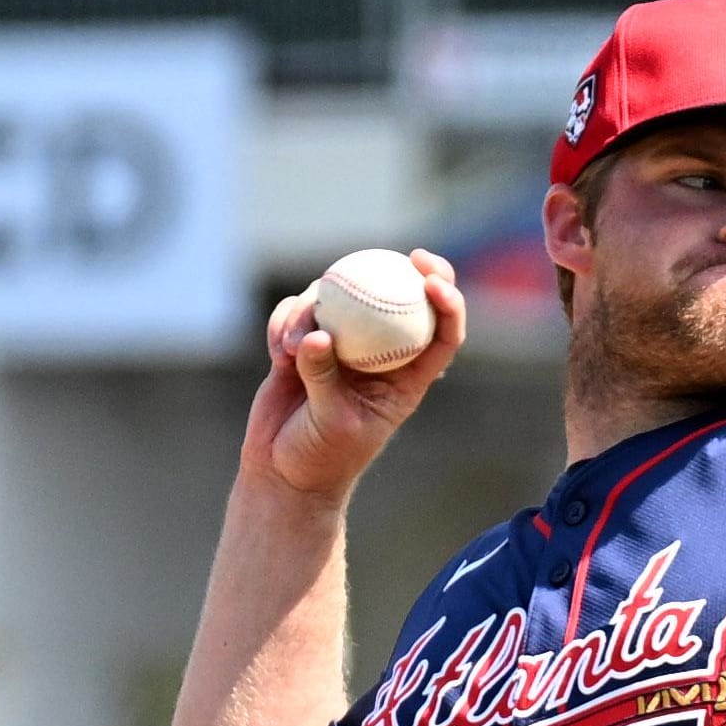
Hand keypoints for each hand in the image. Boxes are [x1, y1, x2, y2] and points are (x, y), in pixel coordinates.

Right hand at [239, 248, 466, 498]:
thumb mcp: (331, 423)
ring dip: (312, 311)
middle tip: (404, 254)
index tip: (432, 281)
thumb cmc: (320, 457)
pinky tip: (277, 351)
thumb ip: (324, 378)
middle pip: (401, 299)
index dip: (448, 302)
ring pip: (339, 300)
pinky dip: (285, 325)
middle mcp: (378, 354)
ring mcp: (340, 344)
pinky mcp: (304, 342)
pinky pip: (297, 314)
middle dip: (410, 269)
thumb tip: (318, 335)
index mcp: (404, 378)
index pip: (440, 335)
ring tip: (292, 349)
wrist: (281, 471)